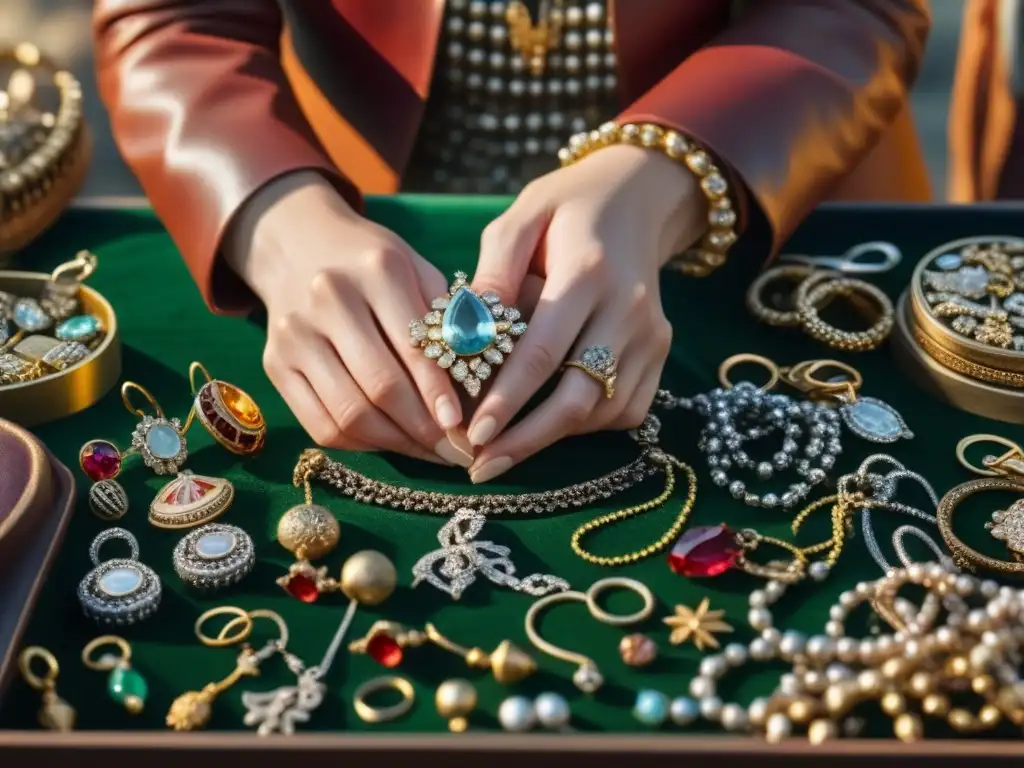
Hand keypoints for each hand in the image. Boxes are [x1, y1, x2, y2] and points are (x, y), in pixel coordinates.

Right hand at [225, 171, 472, 466]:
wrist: (297, 243)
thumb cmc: (374, 265)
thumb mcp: (419, 271)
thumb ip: (450, 323)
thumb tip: (479, 394)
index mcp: (377, 270)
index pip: (413, 349)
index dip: (440, 396)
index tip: (464, 427)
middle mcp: (329, 298)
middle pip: (380, 388)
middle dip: (424, 430)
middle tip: (456, 451)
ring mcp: (295, 334)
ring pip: (349, 414)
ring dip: (396, 444)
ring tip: (429, 452)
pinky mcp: (274, 364)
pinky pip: (321, 425)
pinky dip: (361, 445)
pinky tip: (391, 443)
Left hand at [465, 144, 706, 481]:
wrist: (637, 197)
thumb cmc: (565, 209)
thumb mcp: (521, 219)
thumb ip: (494, 273)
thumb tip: (466, 334)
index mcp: (589, 273)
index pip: (544, 352)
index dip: (507, 400)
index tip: (473, 433)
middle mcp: (629, 311)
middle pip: (579, 398)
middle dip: (528, 440)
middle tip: (481, 465)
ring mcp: (653, 336)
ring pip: (603, 412)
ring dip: (552, 437)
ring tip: (504, 447)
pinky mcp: (661, 352)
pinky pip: (626, 409)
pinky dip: (587, 425)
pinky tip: (550, 422)